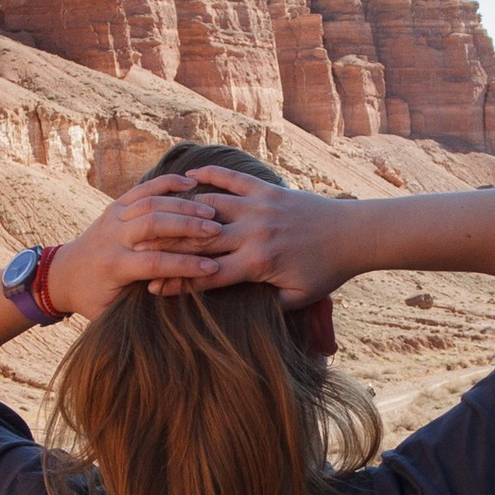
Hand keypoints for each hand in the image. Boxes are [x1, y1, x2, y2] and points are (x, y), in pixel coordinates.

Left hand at [44, 175, 229, 318]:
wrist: (62, 274)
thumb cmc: (91, 299)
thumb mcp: (109, 314)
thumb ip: (137, 313)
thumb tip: (173, 324)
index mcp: (112, 265)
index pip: (154, 262)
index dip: (185, 265)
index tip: (212, 267)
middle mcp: (112, 237)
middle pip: (154, 224)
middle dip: (188, 226)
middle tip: (217, 230)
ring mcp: (113, 217)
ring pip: (150, 203)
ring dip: (183, 205)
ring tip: (211, 211)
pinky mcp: (115, 206)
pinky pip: (143, 189)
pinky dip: (166, 183)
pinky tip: (190, 181)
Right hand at [151, 167, 357, 308]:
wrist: (353, 234)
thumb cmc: (325, 272)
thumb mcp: (297, 299)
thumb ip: (266, 308)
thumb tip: (233, 319)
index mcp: (258, 263)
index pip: (207, 275)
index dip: (177, 282)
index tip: (152, 287)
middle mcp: (254, 233)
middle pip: (200, 239)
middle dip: (169, 246)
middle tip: (141, 249)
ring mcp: (259, 207)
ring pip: (209, 206)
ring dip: (183, 211)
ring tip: (158, 217)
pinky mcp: (267, 190)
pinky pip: (232, 178)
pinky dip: (209, 176)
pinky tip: (187, 179)